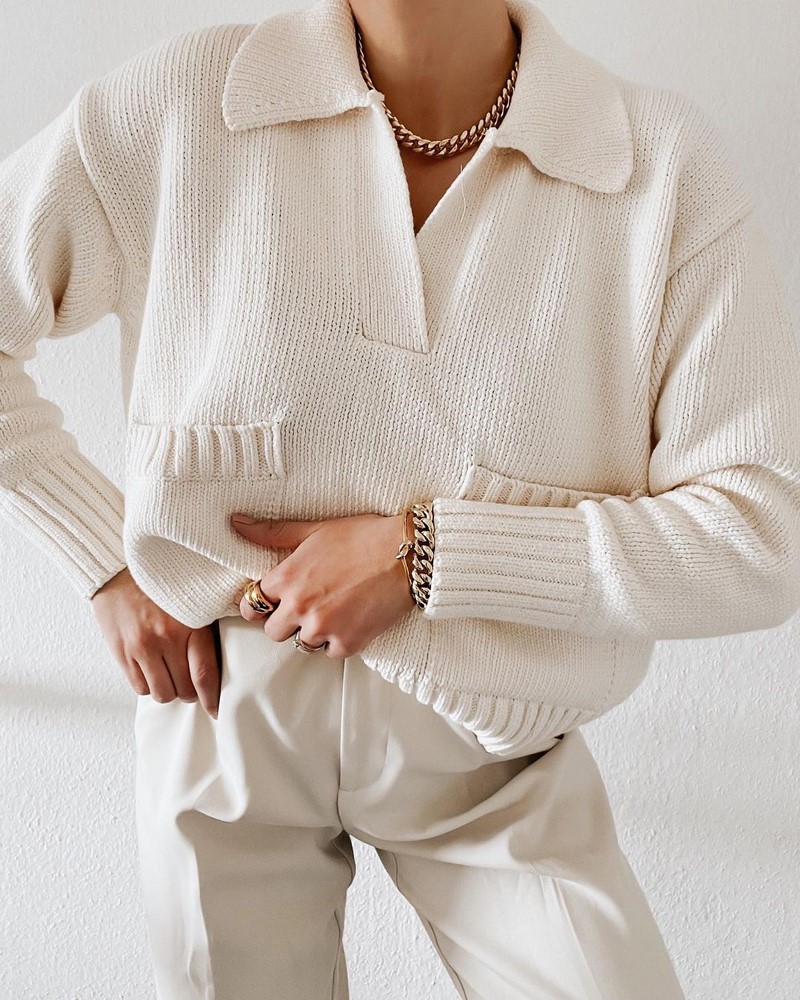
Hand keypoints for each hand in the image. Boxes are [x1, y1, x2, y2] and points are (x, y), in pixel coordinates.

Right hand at [90, 567, 220, 718]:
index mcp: (190, 624)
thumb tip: (221, 658)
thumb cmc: (159, 585)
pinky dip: (148, 685)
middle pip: (185, 689)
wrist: (116, 570)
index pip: (205, 673)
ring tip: (169, 676)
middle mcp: (166, 638)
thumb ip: (204, 627)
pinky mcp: (121, 653)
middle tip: (190, 684)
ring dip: (169, 690)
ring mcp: (141, 648)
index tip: (216, 709)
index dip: (212, 698)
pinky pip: (139, 688)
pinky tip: (150, 670)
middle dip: (190, 692)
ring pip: (162, 693)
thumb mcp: (191, 599)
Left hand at [231, 511, 416, 658]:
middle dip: (286, 621)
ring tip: (333, 610)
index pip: (253, 603)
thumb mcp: (314, 529)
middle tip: (307, 607)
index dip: (262, 603)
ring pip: (303, 644)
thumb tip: (236, 523)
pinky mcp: (349, 643)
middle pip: (273, 632)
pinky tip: (351, 620)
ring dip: (313, 632)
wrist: (408, 554)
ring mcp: (324, 628)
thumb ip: (272, 532)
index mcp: (287, 578)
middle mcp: (300, 607)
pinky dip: (339, 641)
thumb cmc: (362, 536)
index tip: (271, 602)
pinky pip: (331, 653)